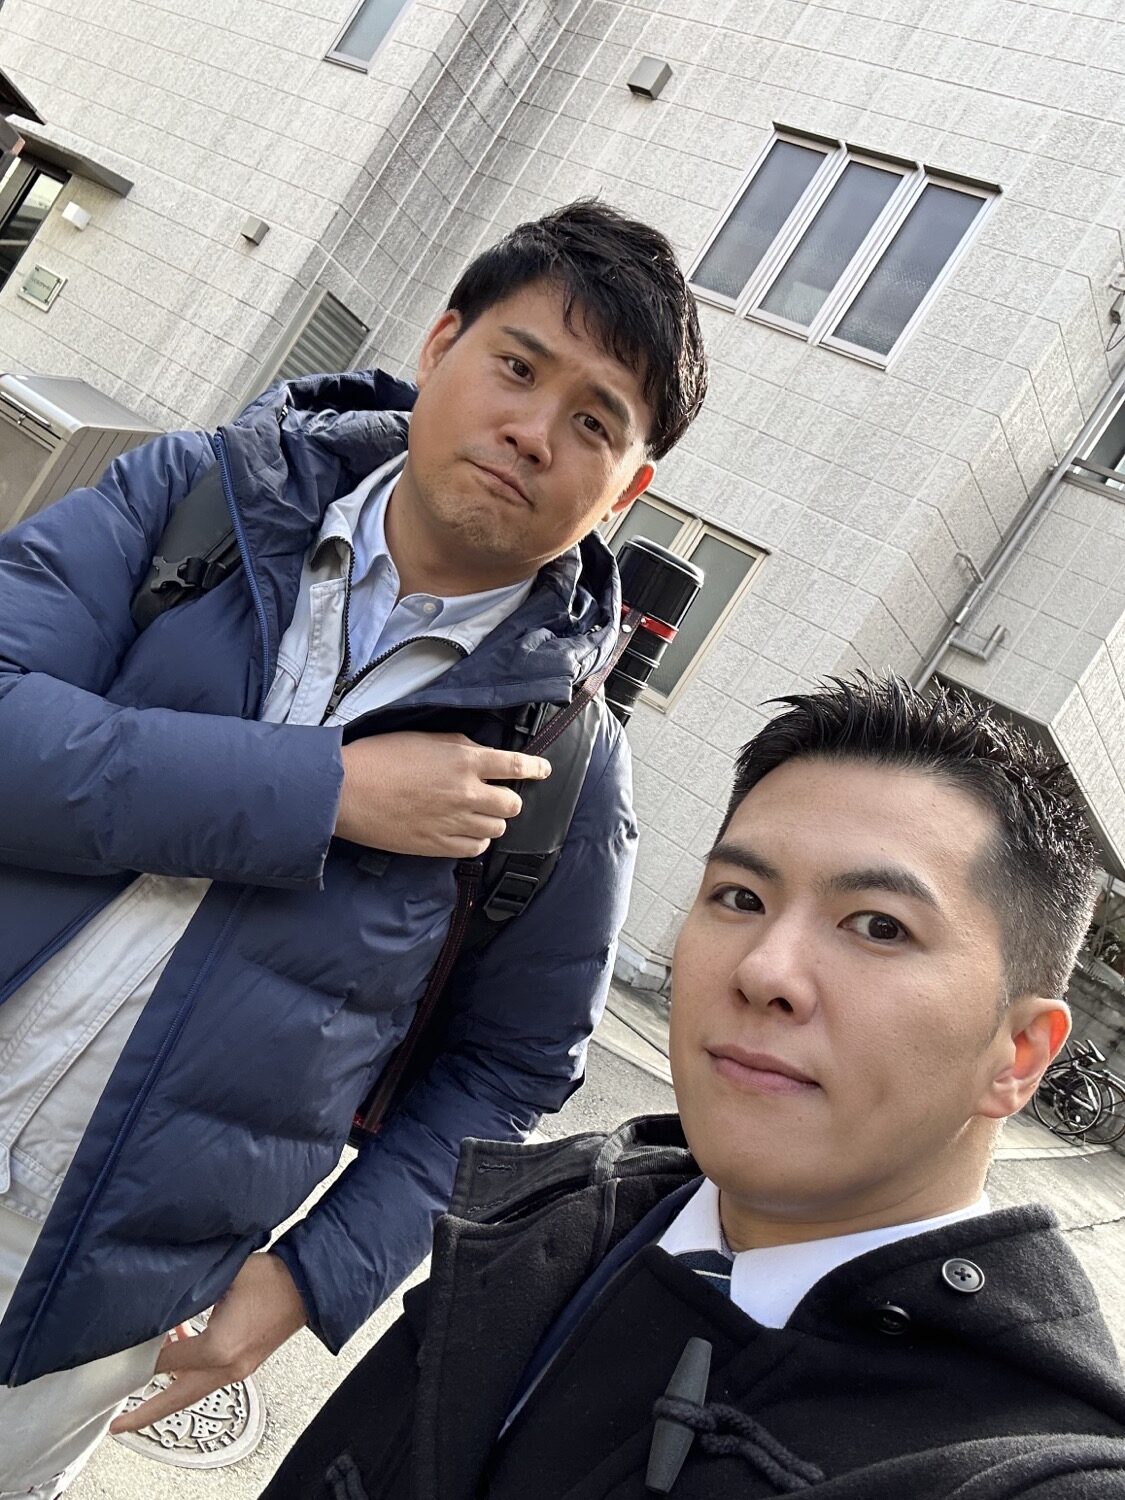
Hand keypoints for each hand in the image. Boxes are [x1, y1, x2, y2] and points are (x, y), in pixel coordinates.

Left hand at [109, 1253, 306, 1434]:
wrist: (309, 1286)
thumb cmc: (273, 1278)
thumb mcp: (224, 1277)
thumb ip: (189, 1290)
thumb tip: (161, 1296)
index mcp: (218, 1347)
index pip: (166, 1362)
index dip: (140, 1357)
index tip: (119, 1353)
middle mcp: (226, 1367)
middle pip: (175, 1400)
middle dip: (144, 1415)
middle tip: (119, 1425)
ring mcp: (237, 1370)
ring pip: (191, 1394)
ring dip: (166, 1398)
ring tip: (141, 1401)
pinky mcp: (244, 1366)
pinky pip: (207, 1381)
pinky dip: (187, 1379)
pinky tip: (179, 1360)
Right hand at [335, 731, 551, 857]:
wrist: (347, 791)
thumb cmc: (380, 758)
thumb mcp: (426, 737)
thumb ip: (461, 747)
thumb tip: (482, 756)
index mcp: (464, 761)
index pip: (516, 766)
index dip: (535, 768)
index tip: (542, 770)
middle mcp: (466, 793)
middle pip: (512, 804)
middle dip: (507, 799)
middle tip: (493, 795)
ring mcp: (454, 823)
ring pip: (497, 829)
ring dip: (491, 821)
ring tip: (473, 814)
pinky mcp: (438, 846)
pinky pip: (475, 849)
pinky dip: (475, 841)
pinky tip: (462, 832)